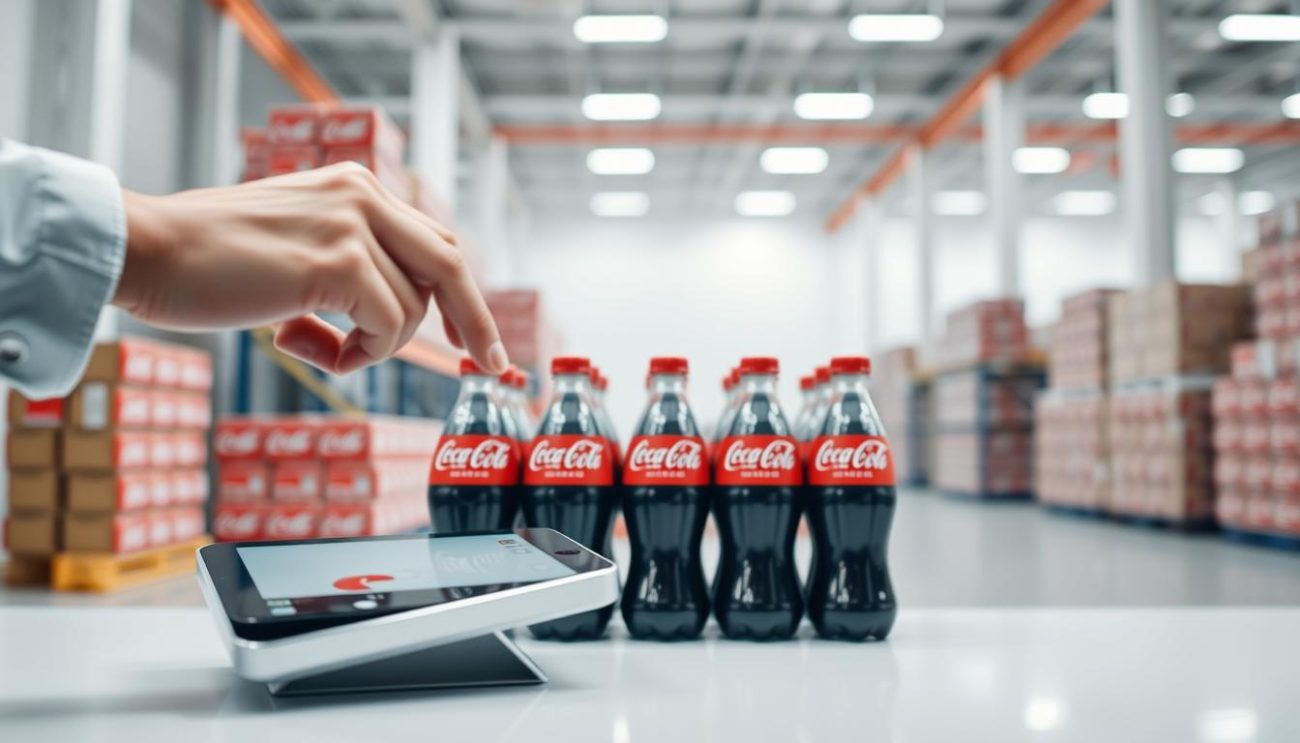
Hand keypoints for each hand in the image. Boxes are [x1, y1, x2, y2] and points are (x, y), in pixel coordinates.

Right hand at [114, 163, 506, 375]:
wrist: (147, 250)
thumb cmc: (208, 262)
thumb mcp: (293, 251)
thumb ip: (343, 268)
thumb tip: (383, 320)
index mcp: (355, 187)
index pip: (433, 241)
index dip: (463, 294)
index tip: (480, 341)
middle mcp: (362, 194)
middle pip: (451, 264)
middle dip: (477, 321)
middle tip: (494, 368)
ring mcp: (352, 223)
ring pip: (410, 309)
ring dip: (371, 347)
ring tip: (307, 344)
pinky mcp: (336, 259)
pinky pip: (384, 326)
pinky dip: (356, 354)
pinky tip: (298, 344)